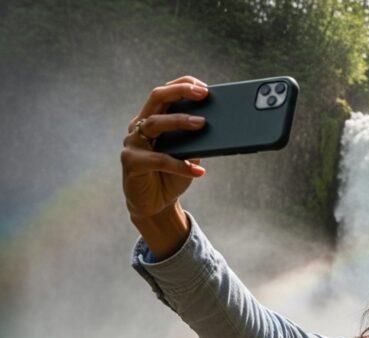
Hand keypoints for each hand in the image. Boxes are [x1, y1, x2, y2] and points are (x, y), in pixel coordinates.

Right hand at [121, 76, 208, 257]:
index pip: (164, 93)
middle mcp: (139, 126)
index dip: (182, 85)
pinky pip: (158, 159)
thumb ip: (197, 138)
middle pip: (156, 98)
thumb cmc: (172, 175)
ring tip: (203, 123)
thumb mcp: (189, 153)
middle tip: (203, 94)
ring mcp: (133, 143)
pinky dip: (180, 164)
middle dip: (180, 92)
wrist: (155, 204)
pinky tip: (198, 171)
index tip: (205, 87)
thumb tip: (220, 124)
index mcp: (152, 119)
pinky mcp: (131, 162)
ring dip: (180, 121)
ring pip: (155, 123)